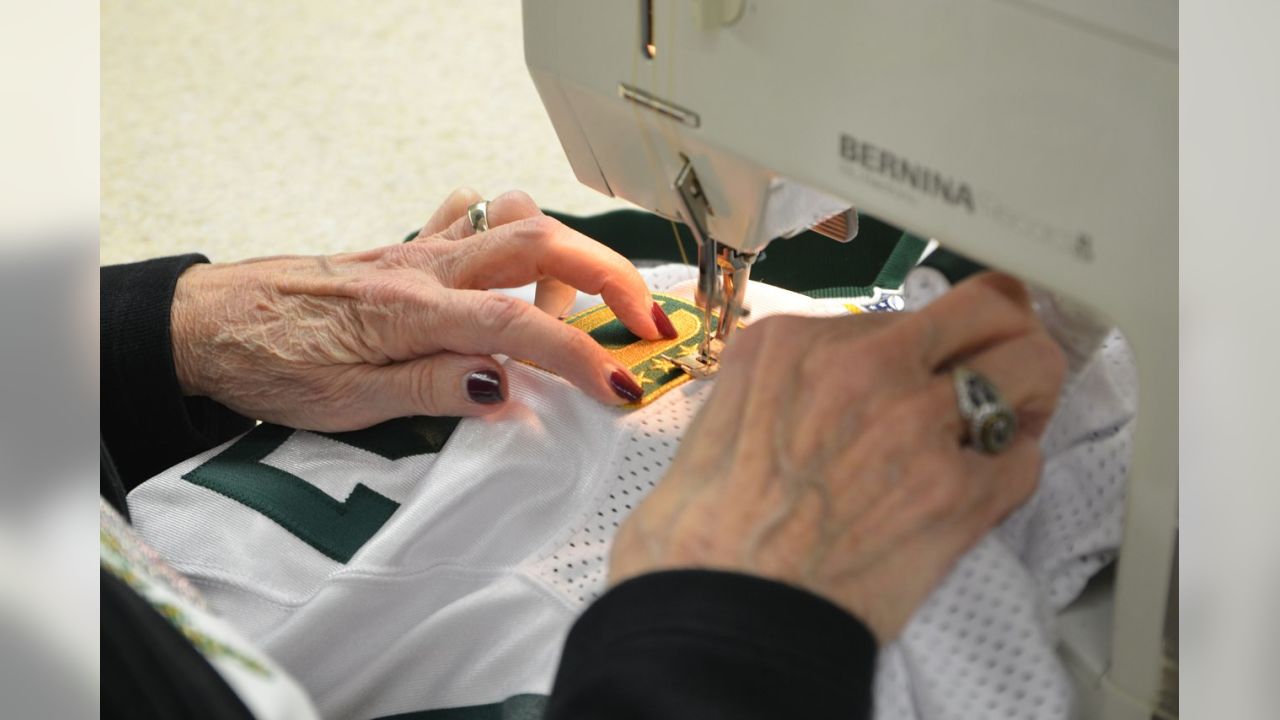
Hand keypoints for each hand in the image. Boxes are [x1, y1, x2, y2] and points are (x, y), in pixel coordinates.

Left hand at [170, 189, 675, 430]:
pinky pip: (471, 215)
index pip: (521, 326)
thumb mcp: (346, 402)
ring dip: (565, 252)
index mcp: (413, 310)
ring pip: (516, 216)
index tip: (620, 386)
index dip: (581, 357)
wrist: (208, 323)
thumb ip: (431, 389)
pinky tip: (507, 264)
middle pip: (542, 241)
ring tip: (575, 304)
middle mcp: (426, 268)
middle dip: (609, 278)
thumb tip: (505, 389)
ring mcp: (419, 250)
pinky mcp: (406, 248)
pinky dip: (506, 228)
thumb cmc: (269, 362)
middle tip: (646, 322)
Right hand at [609, 273, 1066, 642]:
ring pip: (1030, 367)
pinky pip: (1025, 458)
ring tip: (1003, 427)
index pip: (904, 312)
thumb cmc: (703, 529)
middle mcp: (863, 365)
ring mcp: (917, 423)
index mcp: (796, 342)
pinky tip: (979, 492)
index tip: (929, 363)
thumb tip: (845, 381)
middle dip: (1006, 332)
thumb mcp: (728, 409)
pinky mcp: (957, 493)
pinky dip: (1010, 473)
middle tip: (1000, 365)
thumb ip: (795, 378)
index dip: (926, 341)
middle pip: (989, 307)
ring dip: (1024, 398)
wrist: (719, 614)